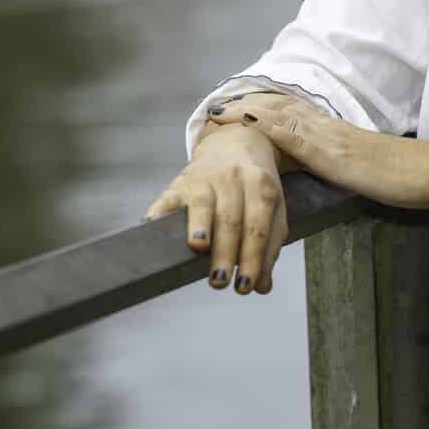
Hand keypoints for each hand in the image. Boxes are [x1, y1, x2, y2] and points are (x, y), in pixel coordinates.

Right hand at [143, 123, 287, 296]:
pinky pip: (167, 199)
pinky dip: (159, 215)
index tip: (246, 286)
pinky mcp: (179, 182)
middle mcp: (234, 178)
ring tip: (198, 249)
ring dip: (200, 227)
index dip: (252, 258)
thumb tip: (261, 286)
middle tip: (220, 282)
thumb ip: (269, 246)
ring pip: (203, 204)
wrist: (234, 142)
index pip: (257, 227)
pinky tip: (156, 231)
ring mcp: (205, 178)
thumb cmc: (255, 187)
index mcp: (262, 185)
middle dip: (225, 253)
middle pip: (230, 219)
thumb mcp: (273, 208)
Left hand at [206, 94, 428, 209]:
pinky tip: (247, 120)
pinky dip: (267, 124)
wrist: (425, 171)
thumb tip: (322, 169)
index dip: (259, 111)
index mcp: (332, 132)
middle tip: (212, 109)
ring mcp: (327, 136)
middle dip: (244, 107)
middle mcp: (326, 127)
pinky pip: (294, 134)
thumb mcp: (360, 168)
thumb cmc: (399, 175)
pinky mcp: (330, 151)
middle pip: (277, 108)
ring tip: (216, 111)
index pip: (288, 115)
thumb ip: (338, 163)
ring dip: (246, 110)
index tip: (233, 112)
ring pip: (279, 115)